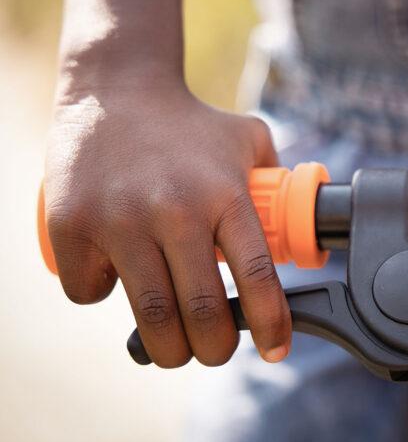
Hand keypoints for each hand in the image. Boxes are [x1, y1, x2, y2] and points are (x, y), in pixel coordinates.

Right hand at [44, 76, 290, 367]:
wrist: (116, 91)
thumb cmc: (189, 123)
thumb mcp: (247, 139)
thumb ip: (277, 179)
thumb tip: (301, 222)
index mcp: (225, 193)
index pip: (257, 275)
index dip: (271, 324)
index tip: (276, 350)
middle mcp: (176, 209)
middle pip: (204, 313)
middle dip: (215, 350)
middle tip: (216, 350)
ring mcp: (121, 218)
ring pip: (150, 318)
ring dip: (168, 349)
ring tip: (174, 344)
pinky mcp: (73, 224)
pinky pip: (88, 291)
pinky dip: (102, 297)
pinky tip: (114, 277)